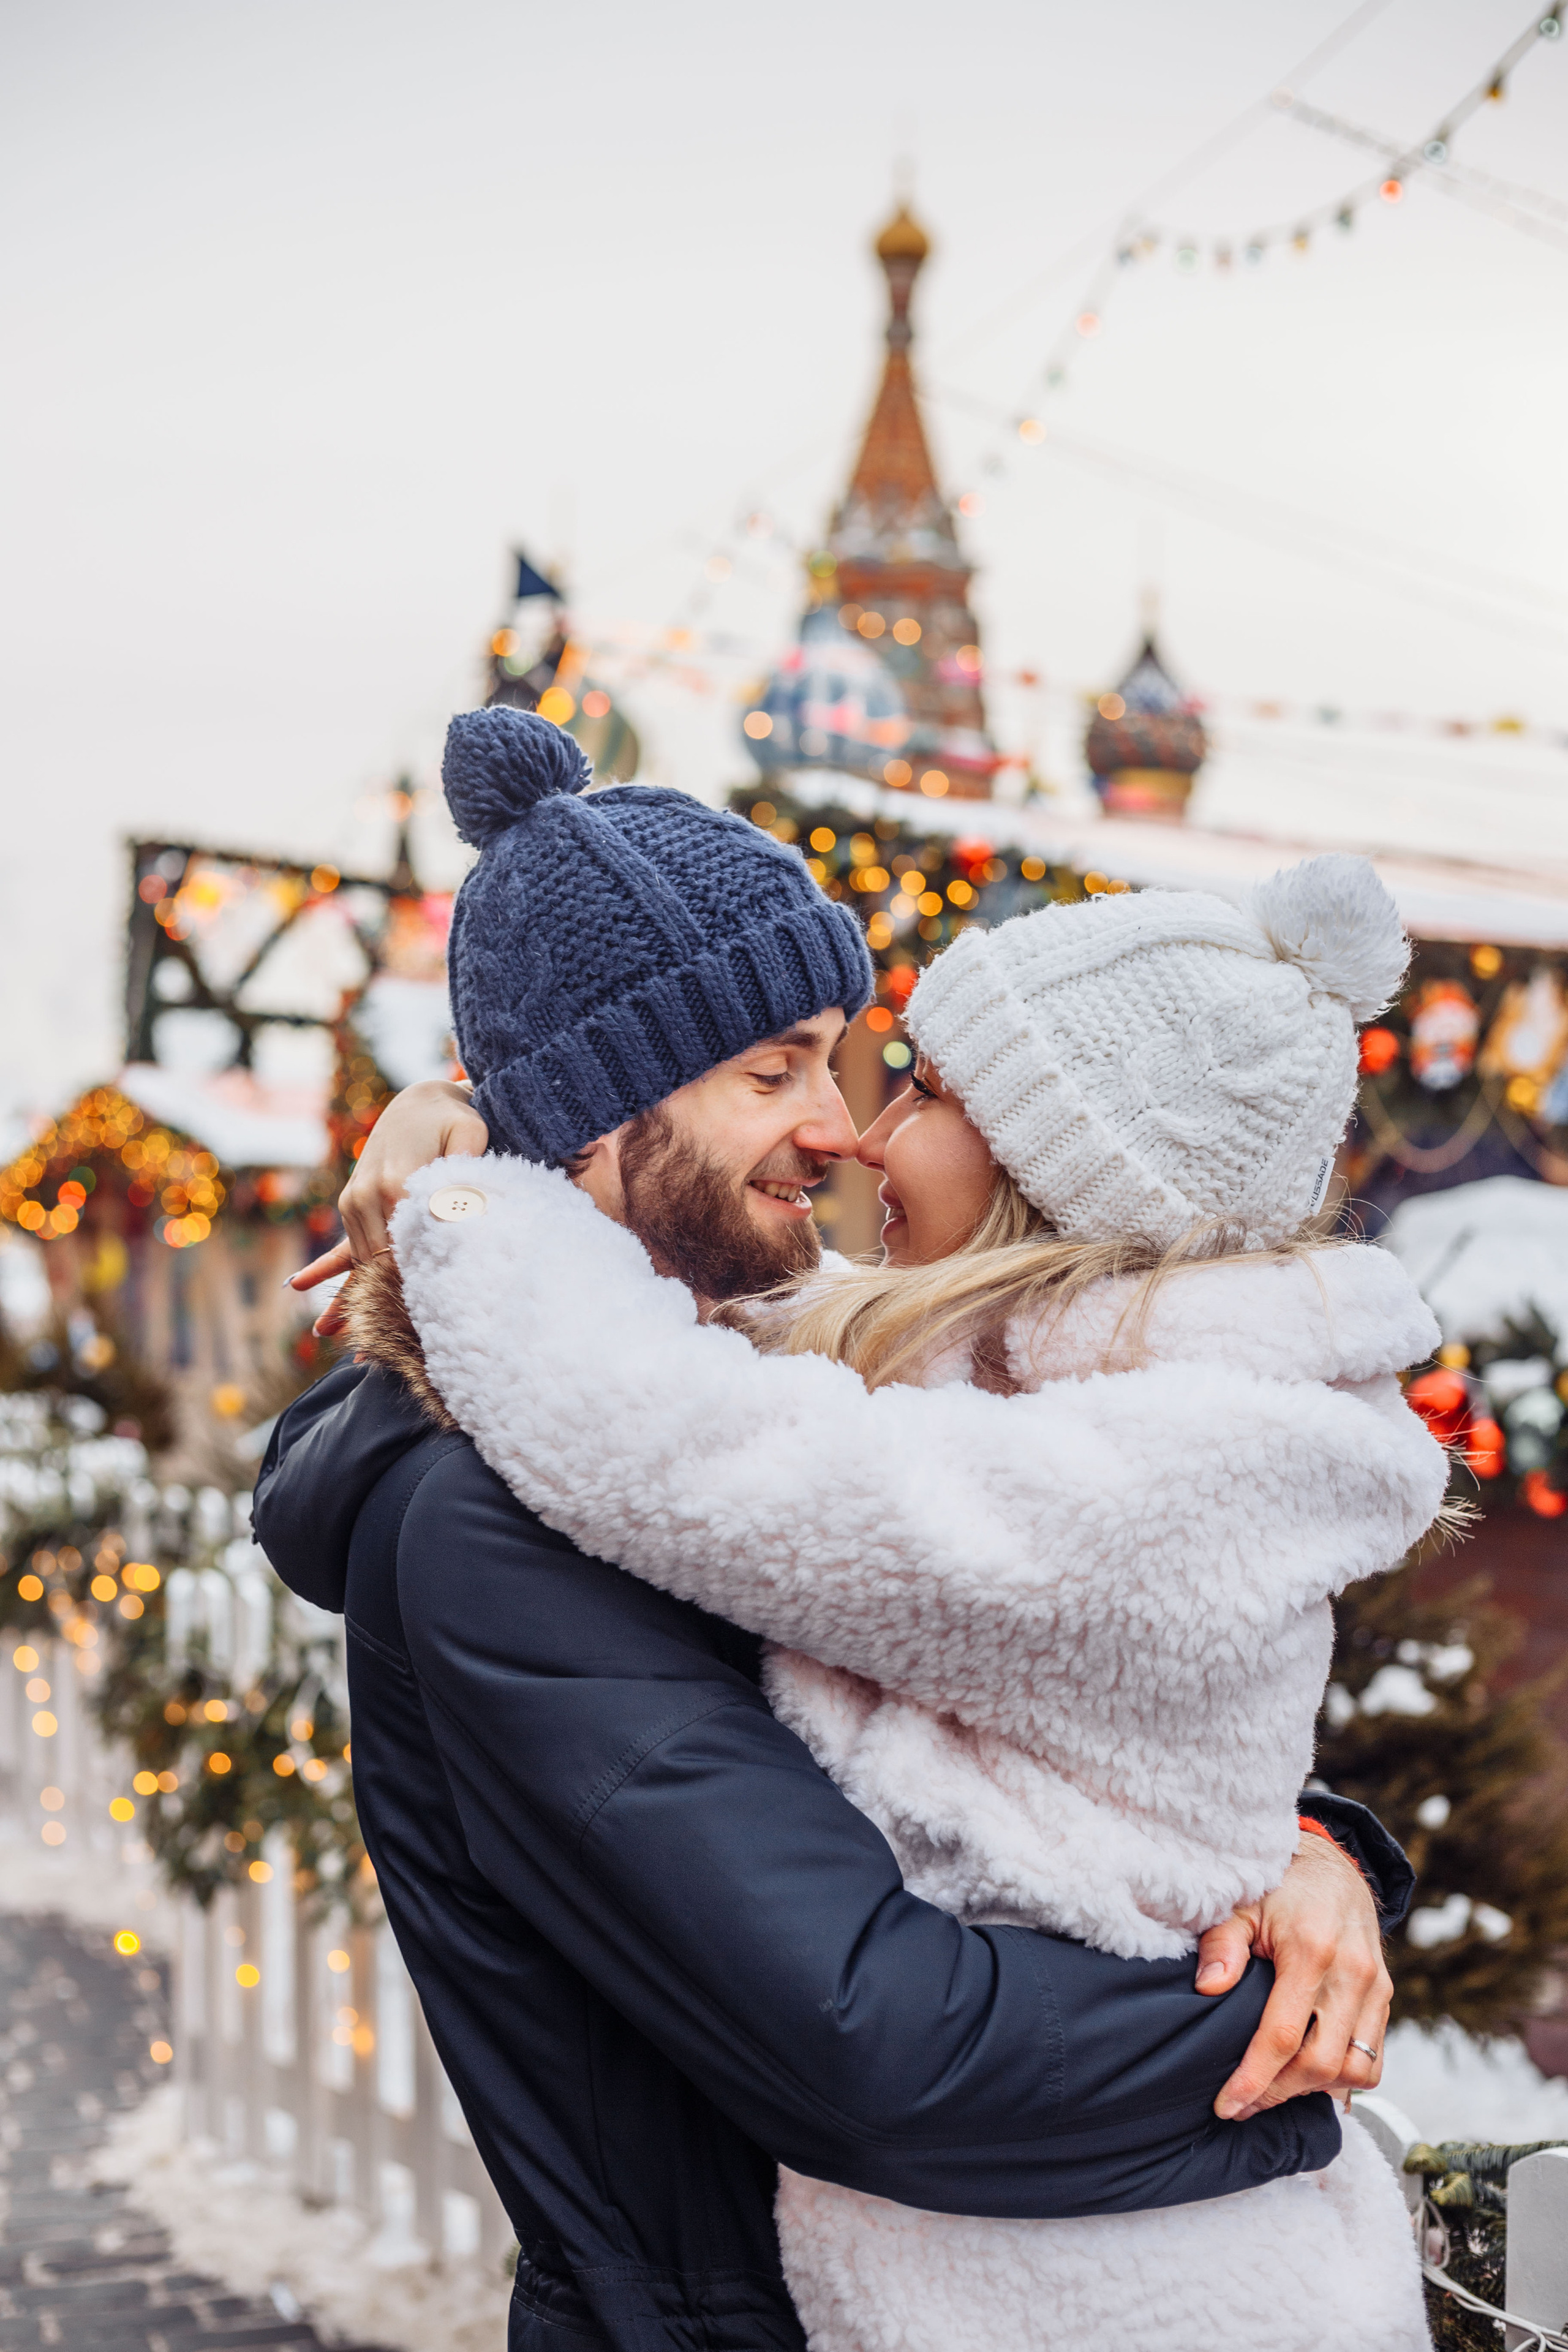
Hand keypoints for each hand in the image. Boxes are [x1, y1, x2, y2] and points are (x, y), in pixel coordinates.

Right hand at [287, 1080, 489, 1334]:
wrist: (421, 1101)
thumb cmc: (454, 1120)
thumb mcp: (468, 1135)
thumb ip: (463, 1167)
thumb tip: (450, 1209)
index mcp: (399, 1185)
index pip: (410, 1250)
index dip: (420, 1289)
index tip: (429, 1327)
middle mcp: (370, 1197)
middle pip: (382, 1264)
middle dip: (390, 1310)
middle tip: (400, 1358)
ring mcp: (356, 1202)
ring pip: (361, 1263)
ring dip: (358, 1305)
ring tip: (360, 1353)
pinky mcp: (353, 1205)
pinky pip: (340, 1246)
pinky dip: (326, 1272)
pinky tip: (298, 1288)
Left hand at [1192, 1832, 1390, 2120]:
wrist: (1332, 1867)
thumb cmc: (1278, 1885)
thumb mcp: (1240, 1903)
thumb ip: (1222, 1944)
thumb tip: (1208, 1987)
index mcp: (1312, 1950)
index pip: (1282, 2036)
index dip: (1254, 2079)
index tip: (1226, 2105)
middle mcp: (1353, 1972)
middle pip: (1322, 2063)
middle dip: (1280, 2093)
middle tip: (1243, 2104)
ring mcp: (1377, 1987)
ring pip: (1357, 2069)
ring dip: (1316, 2089)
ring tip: (1275, 2089)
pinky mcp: (1387, 1996)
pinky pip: (1374, 2058)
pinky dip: (1345, 2077)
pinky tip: (1309, 2079)